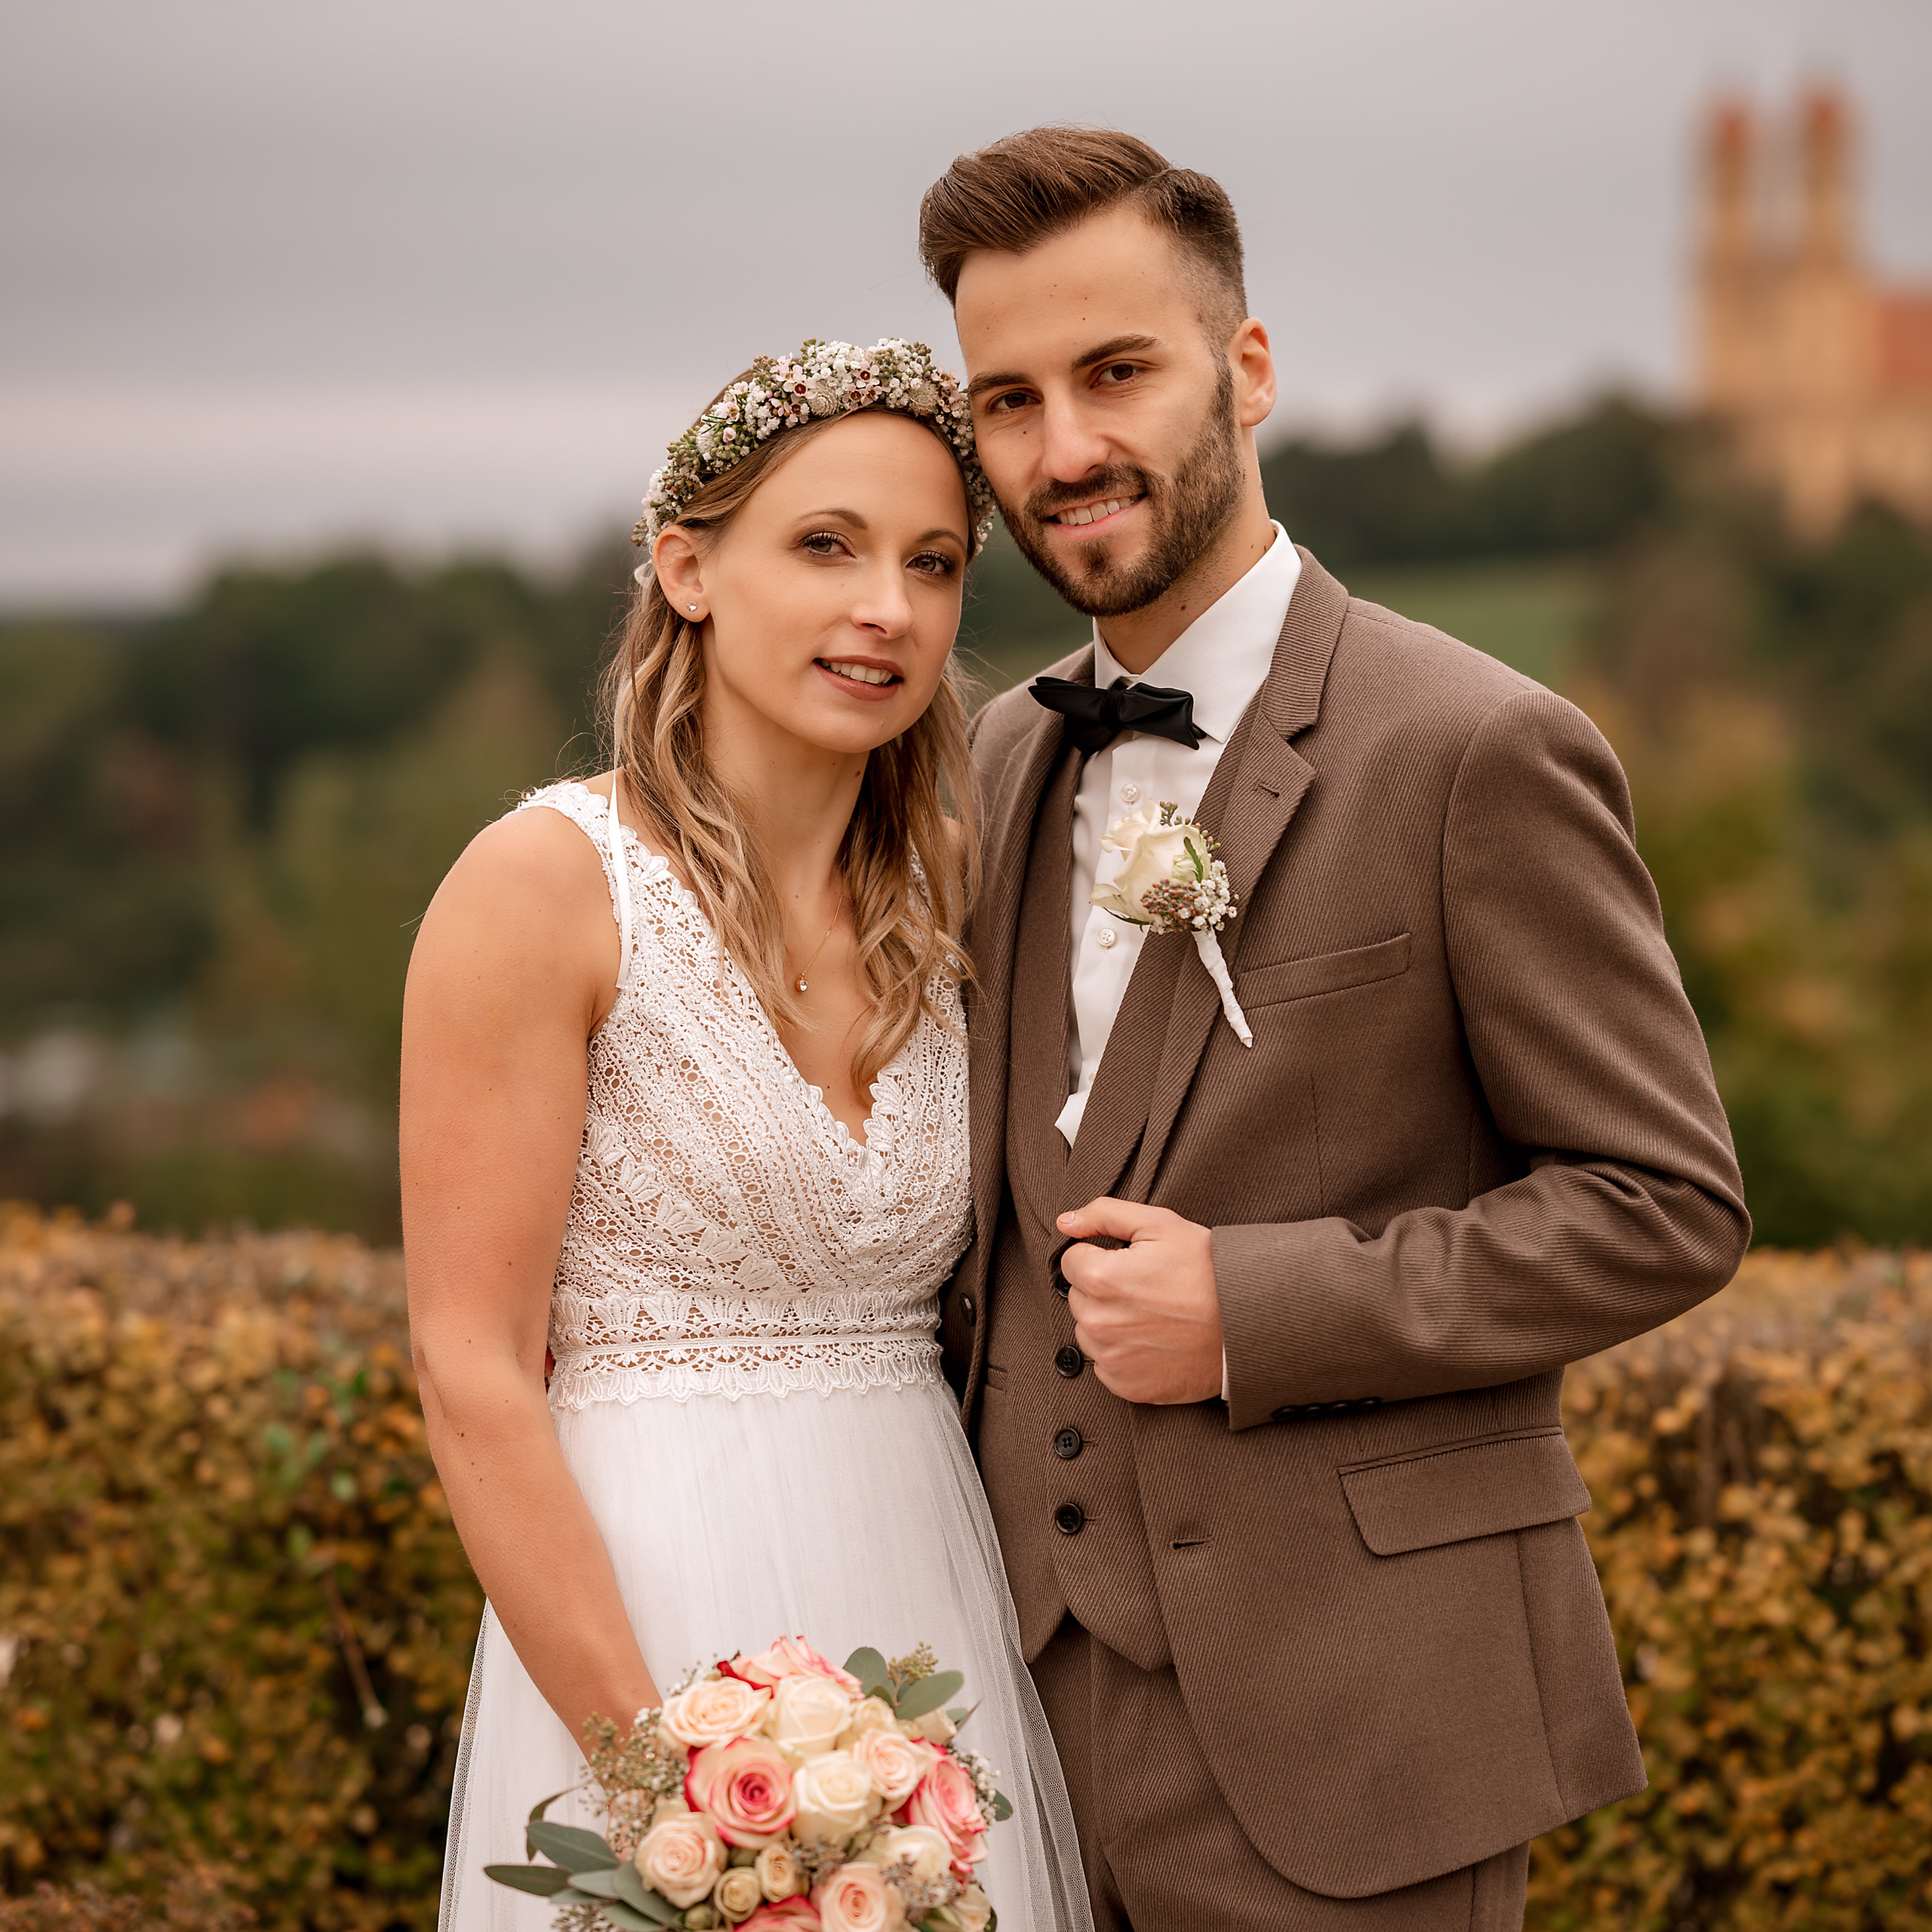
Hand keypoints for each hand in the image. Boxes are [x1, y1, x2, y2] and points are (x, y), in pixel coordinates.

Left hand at [1056, 1198, 1221, 1403]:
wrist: (1248, 1324)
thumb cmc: (1208, 1271)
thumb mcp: (1160, 1224)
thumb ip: (1104, 1215)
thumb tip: (1066, 1222)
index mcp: (1101, 1279)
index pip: (1072, 1260)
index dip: (1100, 1255)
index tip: (1129, 1261)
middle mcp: (1099, 1323)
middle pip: (1079, 1296)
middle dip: (1102, 1288)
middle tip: (1145, 1287)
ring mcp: (1112, 1358)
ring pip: (1089, 1331)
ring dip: (1109, 1321)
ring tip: (1152, 1313)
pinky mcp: (1126, 1385)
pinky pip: (1105, 1363)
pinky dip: (1122, 1352)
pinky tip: (1153, 1339)